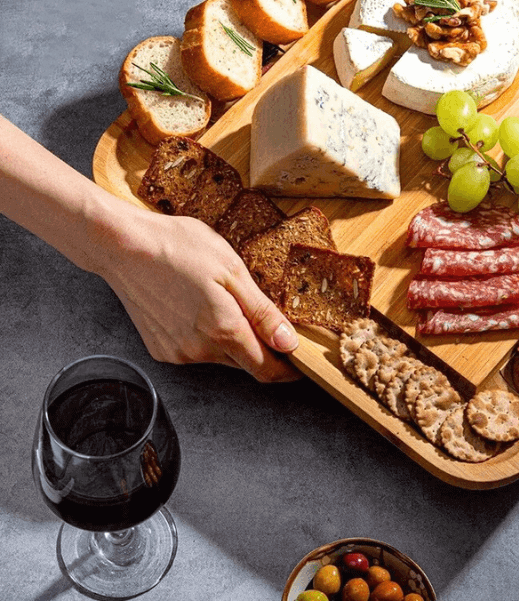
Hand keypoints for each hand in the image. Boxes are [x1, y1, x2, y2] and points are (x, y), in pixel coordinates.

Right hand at [99, 209, 300, 382]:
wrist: (123, 246)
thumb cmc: (179, 248)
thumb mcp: (233, 271)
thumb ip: (262, 312)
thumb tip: (289, 343)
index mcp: (223, 331)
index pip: (266, 369)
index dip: (287, 369)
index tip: (300, 362)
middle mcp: (200, 351)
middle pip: (244, 363)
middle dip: (261, 349)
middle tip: (267, 319)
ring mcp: (177, 353)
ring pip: (220, 356)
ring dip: (231, 340)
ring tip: (225, 302)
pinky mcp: (160, 349)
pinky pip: (195, 351)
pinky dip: (205, 337)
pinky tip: (199, 308)